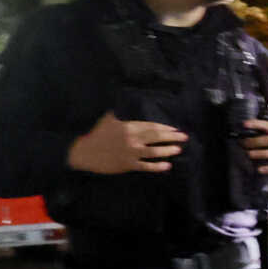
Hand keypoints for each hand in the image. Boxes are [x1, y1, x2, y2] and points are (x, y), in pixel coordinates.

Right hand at [68, 112, 185, 174]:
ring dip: (168, 150)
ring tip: (178, 149)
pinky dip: (158, 166)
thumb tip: (119, 102)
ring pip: (155, 151)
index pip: (152, 126)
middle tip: (184, 137)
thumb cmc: (94, 134)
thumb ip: (117, 112)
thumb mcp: (107, 119)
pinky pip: (146, 166)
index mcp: (129, 126)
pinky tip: (167, 165)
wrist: (83, 151)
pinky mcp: (128, 165)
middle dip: (172, 137)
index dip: (165, 127)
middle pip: (157, 137)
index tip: (175, 129)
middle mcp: (133, 139)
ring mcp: (131, 152)